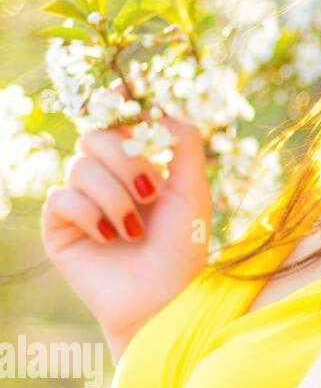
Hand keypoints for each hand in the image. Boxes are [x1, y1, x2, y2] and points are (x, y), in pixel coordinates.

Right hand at [40, 112, 211, 351]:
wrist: (165, 298)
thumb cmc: (184, 247)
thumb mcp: (194, 190)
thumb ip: (184, 145)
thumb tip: (162, 109)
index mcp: (138, 166)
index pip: (118, 122)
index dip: (118, 103)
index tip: (127, 89)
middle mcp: (107, 179)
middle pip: (96, 135)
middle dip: (127, 158)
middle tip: (152, 192)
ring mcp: (81, 201)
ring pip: (81, 166)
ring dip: (116, 196)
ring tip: (136, 229)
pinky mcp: (59, 228)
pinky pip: (62, 197)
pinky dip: (92, 214)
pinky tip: (111, 237)